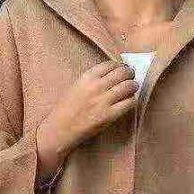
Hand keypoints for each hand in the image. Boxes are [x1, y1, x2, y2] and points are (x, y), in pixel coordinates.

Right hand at [35, 60, 138, 181]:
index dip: (119, 66)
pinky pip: (129, 103)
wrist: (60, 129)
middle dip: (130, 73)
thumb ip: (92, 80)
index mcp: (87, 77)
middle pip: (123, 73)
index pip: (110, 64)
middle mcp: (96, 86)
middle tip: (132, 76)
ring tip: (133, 88)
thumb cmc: (66, 109)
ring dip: (134, 86)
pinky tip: (129, 101)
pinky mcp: (109, 115)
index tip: (122, 69)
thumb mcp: (76, 86)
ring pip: (129, 86)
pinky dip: (132, 100)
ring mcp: (103, 101)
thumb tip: (112, 76)